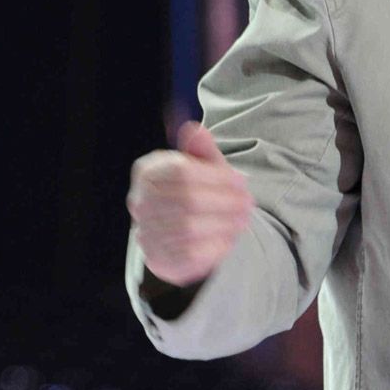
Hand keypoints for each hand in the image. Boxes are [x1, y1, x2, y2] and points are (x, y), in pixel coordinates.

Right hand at [127, 121, 255, 286]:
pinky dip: (214, 245)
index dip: (217, 177)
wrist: (176, 235)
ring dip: (224, 223)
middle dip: (225, 201)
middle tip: (248, 202)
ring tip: (243, 219)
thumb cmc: (192, 192)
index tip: (241, 181)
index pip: (182, 172)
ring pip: (189, 228)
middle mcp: (140, 203)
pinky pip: (189, 255)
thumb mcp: (199, 167)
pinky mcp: (159, 259)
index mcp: (147, 172)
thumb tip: (196, 130)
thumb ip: (200, 150)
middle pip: (187, 200)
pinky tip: (229, 237)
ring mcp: (147, 232)